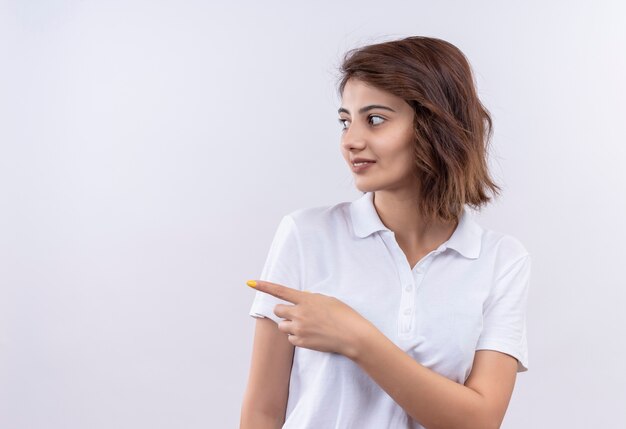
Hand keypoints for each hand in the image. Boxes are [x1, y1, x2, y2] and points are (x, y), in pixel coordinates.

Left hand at [246, 280, 371, 358]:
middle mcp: (299, 313)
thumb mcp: (327, 300)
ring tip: (307, 326)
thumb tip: (300, 300)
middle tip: (297, 314)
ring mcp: (299, 328)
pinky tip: (311, 335)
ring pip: (282, 326)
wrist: (352, 336)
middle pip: (278, 310)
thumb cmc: (344, 315)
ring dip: (290, 325)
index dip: (263, 286)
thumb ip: (310, 299)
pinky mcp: (301, 342)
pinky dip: (297, 337)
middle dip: (284, 312)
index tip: (250, 282)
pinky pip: (290, 338)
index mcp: (306, 299)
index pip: (280, 291)